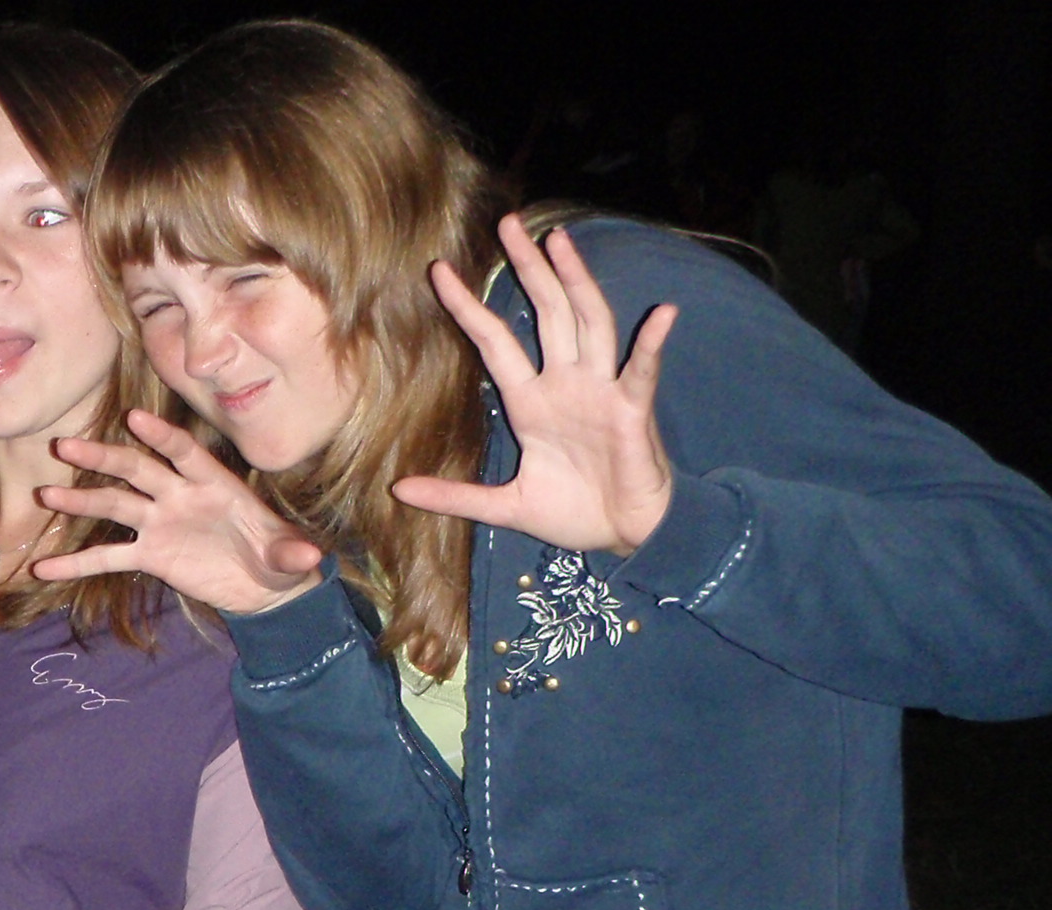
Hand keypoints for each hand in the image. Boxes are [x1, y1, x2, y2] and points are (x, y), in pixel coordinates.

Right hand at [32, 411, 325, 614]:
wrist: (263, 583)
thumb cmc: (276, 557)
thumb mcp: (287, 557)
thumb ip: (292, 551)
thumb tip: (312, 556)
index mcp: (213, 484)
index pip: (183, 453)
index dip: (161, 437)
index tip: (134, 419)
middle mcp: (179, 495)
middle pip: (136, 470)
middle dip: (103, 458)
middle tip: (66, 446)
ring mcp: (160, 523)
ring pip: (115, 506)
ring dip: (82, 501)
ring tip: (47, 495)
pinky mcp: (151, 554)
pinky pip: (109, 557)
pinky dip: (78, 563)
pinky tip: (45, 567)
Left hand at [393, 215, 675, 556]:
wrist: (623, 536)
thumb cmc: (573, 512)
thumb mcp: (503, 507)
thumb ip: (454, 497)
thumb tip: (398, 490)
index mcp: (531, 401)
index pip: (494, 342)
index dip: (469, 307)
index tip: (439, 272)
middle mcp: (565, 384)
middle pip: (545, 312)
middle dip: (528, 268)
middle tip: (508, 223)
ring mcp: (600, 391)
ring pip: (589, 323)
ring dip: (576, 283)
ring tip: (561, 243)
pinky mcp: (632, 410)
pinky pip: (641, 371)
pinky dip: (652, 344)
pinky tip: (661, 314)